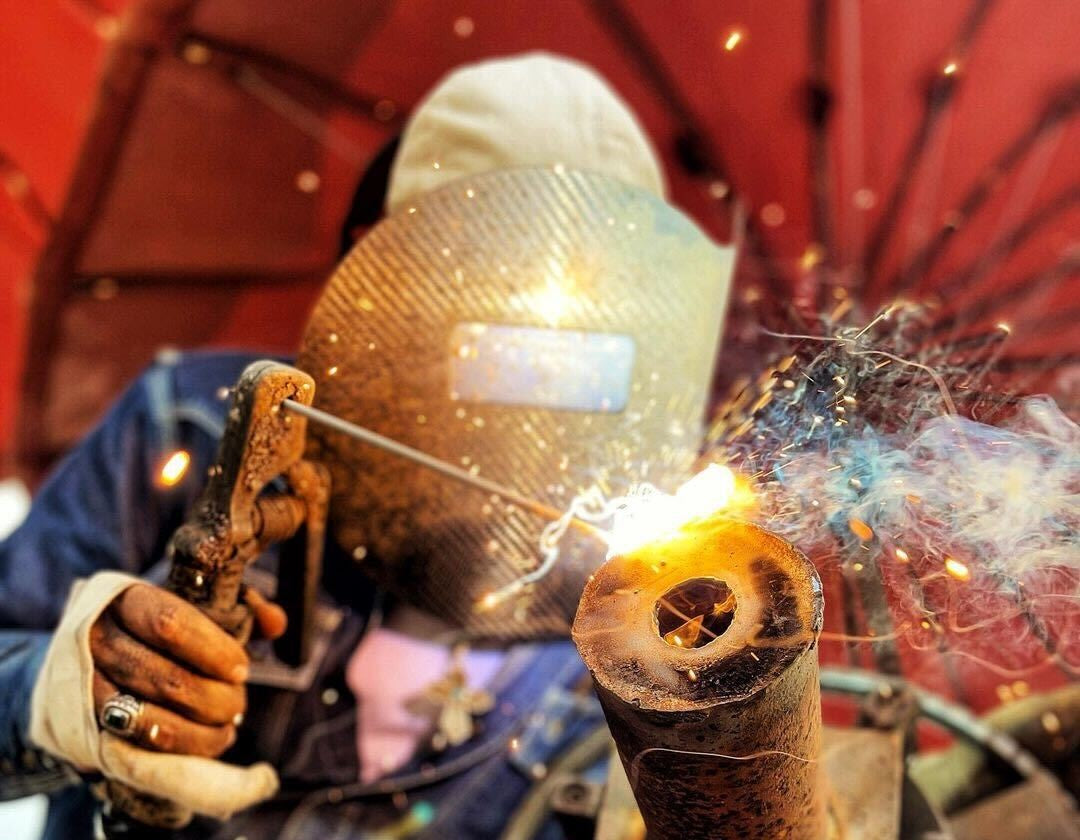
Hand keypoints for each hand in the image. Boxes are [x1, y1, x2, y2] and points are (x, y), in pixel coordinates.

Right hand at [89, 584, 285, 757]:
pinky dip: (180, 752)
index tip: (242, 669)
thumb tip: (275, 623)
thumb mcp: (195, 608)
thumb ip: (241, 611)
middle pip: (165, 678)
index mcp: (125, 600)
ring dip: (201, 732)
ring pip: (149, 721)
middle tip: (238, 702)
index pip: (170, 623)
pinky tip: (208, 745)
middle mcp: (95, 641)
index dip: (213, 650)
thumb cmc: (161, 631)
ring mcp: (84, 688)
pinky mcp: (85, 728)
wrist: (90, 660)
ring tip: (228, 726)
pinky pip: (137, 749)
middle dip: (214, 698)